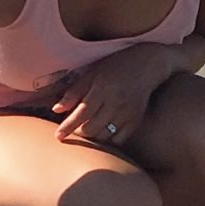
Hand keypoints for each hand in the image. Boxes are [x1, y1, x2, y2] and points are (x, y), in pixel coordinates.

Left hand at [51, 43, 178, 149]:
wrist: (148, 64)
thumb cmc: (116, 66)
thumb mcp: (92, 73)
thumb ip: (74, 91)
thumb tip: (56, 110)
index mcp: (102, 88)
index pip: (81, 113)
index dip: (68, 127)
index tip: (58, 137)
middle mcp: (116, 102)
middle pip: (91, 129)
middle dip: (78, 133)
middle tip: (74, 129)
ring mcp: (128, 113)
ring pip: (104, 137)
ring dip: (92, 138)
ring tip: (86, 130)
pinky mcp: (136, 120)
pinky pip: (118, 140)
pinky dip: (107, 141)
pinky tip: (101, 134)